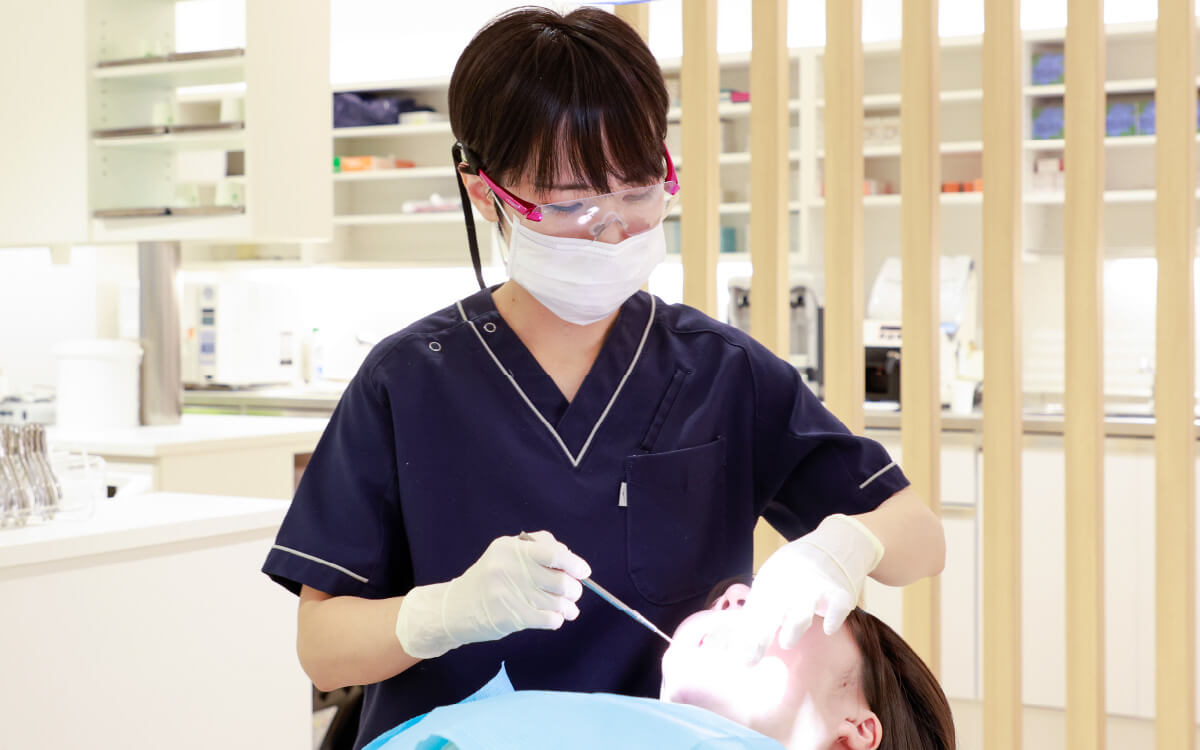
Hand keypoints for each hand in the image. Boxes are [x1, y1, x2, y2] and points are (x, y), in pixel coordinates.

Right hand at [395, 530, 591, 658]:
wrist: (456, 608)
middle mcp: (510, 568)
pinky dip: (557, 619)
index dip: (574, 563)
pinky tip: (552, 618)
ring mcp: (509, 594)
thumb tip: (572, 562)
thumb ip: (537, 548)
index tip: (583, 572)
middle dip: (573, 589)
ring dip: (568, 607)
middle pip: (560, 580)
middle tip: (573, 593)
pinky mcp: (510, 617)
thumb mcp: (506, 554)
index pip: (553, 552)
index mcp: (511, 548)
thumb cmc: (488, 579)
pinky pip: (549, 619)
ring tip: (568, 609)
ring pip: (557, 602)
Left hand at [735, 514, 883, 662]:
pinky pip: (836, 608)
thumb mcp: (773, 579)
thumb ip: (757, 607)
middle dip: (759, 637)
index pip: (754, 611)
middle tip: (750, 659)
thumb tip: (735, 639)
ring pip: (801, 610)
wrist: (836, 544)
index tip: (739, 658)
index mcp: (771, 580)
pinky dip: (832, 619)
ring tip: (785, 641)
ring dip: (792, 627)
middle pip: (772, 613)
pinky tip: (828, 628)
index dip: (746, 636)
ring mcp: (816, 587)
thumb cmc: (798, 570)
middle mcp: (791, 582)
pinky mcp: (839, 592)